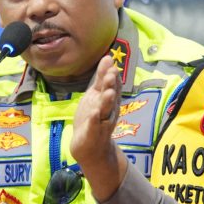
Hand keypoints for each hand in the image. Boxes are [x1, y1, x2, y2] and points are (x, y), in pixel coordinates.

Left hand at [69, 54, 127, 201]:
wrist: (90, 146)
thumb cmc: (93, 117)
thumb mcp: (96, 95)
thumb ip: (101, 78)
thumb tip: (108, 57)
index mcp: (109, 100)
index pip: (113, 86)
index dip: (112, 76)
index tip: (112, 64)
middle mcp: (108, 110)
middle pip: (111, 97)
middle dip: (111, 86)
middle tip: (111, 74)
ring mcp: (102, 122)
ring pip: (105, 111)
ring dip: (106, 102)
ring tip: (107, 93)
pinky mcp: (93, 133)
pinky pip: (94, 126)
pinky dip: (94, 120)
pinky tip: (93, 114)